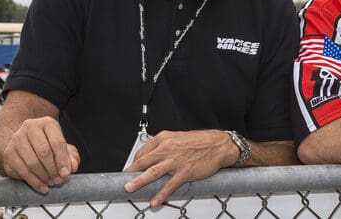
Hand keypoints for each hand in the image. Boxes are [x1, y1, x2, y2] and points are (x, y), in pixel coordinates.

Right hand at [1, 116, 79, 193]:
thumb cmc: (48, 144)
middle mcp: (30, 127)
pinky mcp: (8, 153)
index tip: (67, 172)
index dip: (63, 160)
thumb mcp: (64, 147)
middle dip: (53, 169)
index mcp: (47, 123)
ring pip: (32, 162)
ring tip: (52, 183)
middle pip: (44, 152)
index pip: (57, 142)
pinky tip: (42, 187)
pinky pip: (22, 171)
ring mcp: (17, 140)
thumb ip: (72, 156)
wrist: (26, 142)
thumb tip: (72, 167)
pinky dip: (34, 182)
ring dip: (44, 176)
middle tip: (59, 180)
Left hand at [124, 129, 238, 206]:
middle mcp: (168, 148)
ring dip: (139, 181)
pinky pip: (170, 184)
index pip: (143, 152)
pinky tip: (155, 200)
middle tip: (122, 181)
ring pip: (153, 172)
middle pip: (143, 162)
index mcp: (164, 139)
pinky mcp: (185, 171)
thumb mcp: (177, 139)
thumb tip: (150, 159)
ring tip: (129, 188)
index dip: (134, 163)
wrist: (218, 144)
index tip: (129, 171)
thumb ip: (163, 147)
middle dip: (131, 172)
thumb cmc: (199, 142)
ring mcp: (176, 160)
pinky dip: (161, 193)